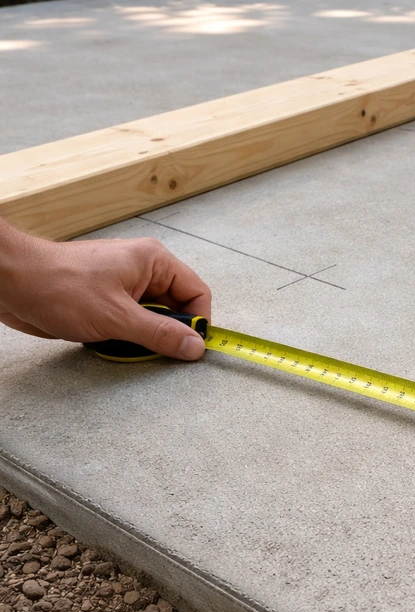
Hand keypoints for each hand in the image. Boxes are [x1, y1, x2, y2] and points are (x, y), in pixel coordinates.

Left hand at [0, 219, 210, 359]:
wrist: (12, 283)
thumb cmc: (59, 286)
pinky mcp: (107, 300)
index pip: (197, 292)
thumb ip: (160, 334)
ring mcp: (124, 285)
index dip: (198, 322)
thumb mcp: (118, 317)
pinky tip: (108, 340)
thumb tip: (195, 346)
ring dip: (142, 337)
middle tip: (152, 349)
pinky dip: (125, 336)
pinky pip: (131, 322)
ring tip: (122, 342)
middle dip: (167, 332)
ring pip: (152, 318)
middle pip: (176, 308)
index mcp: (153, 262)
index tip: (192, 347)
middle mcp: (142, 270)